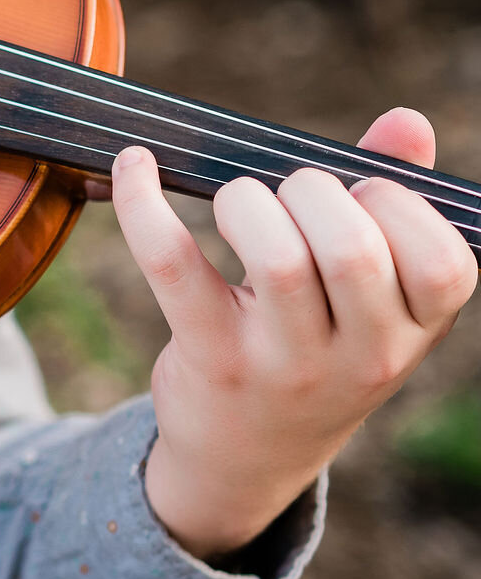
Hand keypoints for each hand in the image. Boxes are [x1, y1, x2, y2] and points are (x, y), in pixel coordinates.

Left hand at [110, 108, 475, 560]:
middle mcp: (359, 358)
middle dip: (316, 193)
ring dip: (249, 202)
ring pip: (279, 261)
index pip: (443, 266)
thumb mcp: (372, 300)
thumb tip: (407, 120)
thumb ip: (393, 208)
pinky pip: (175, 266)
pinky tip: (135, 167)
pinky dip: (147, 206)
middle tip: (288, 194)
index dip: (399, 206)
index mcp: (414, 334)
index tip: (360, 194)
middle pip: (355, 252)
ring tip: (238, 201)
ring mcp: (283, 365)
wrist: (244, 458)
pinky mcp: (209, 360)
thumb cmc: (316, 349)